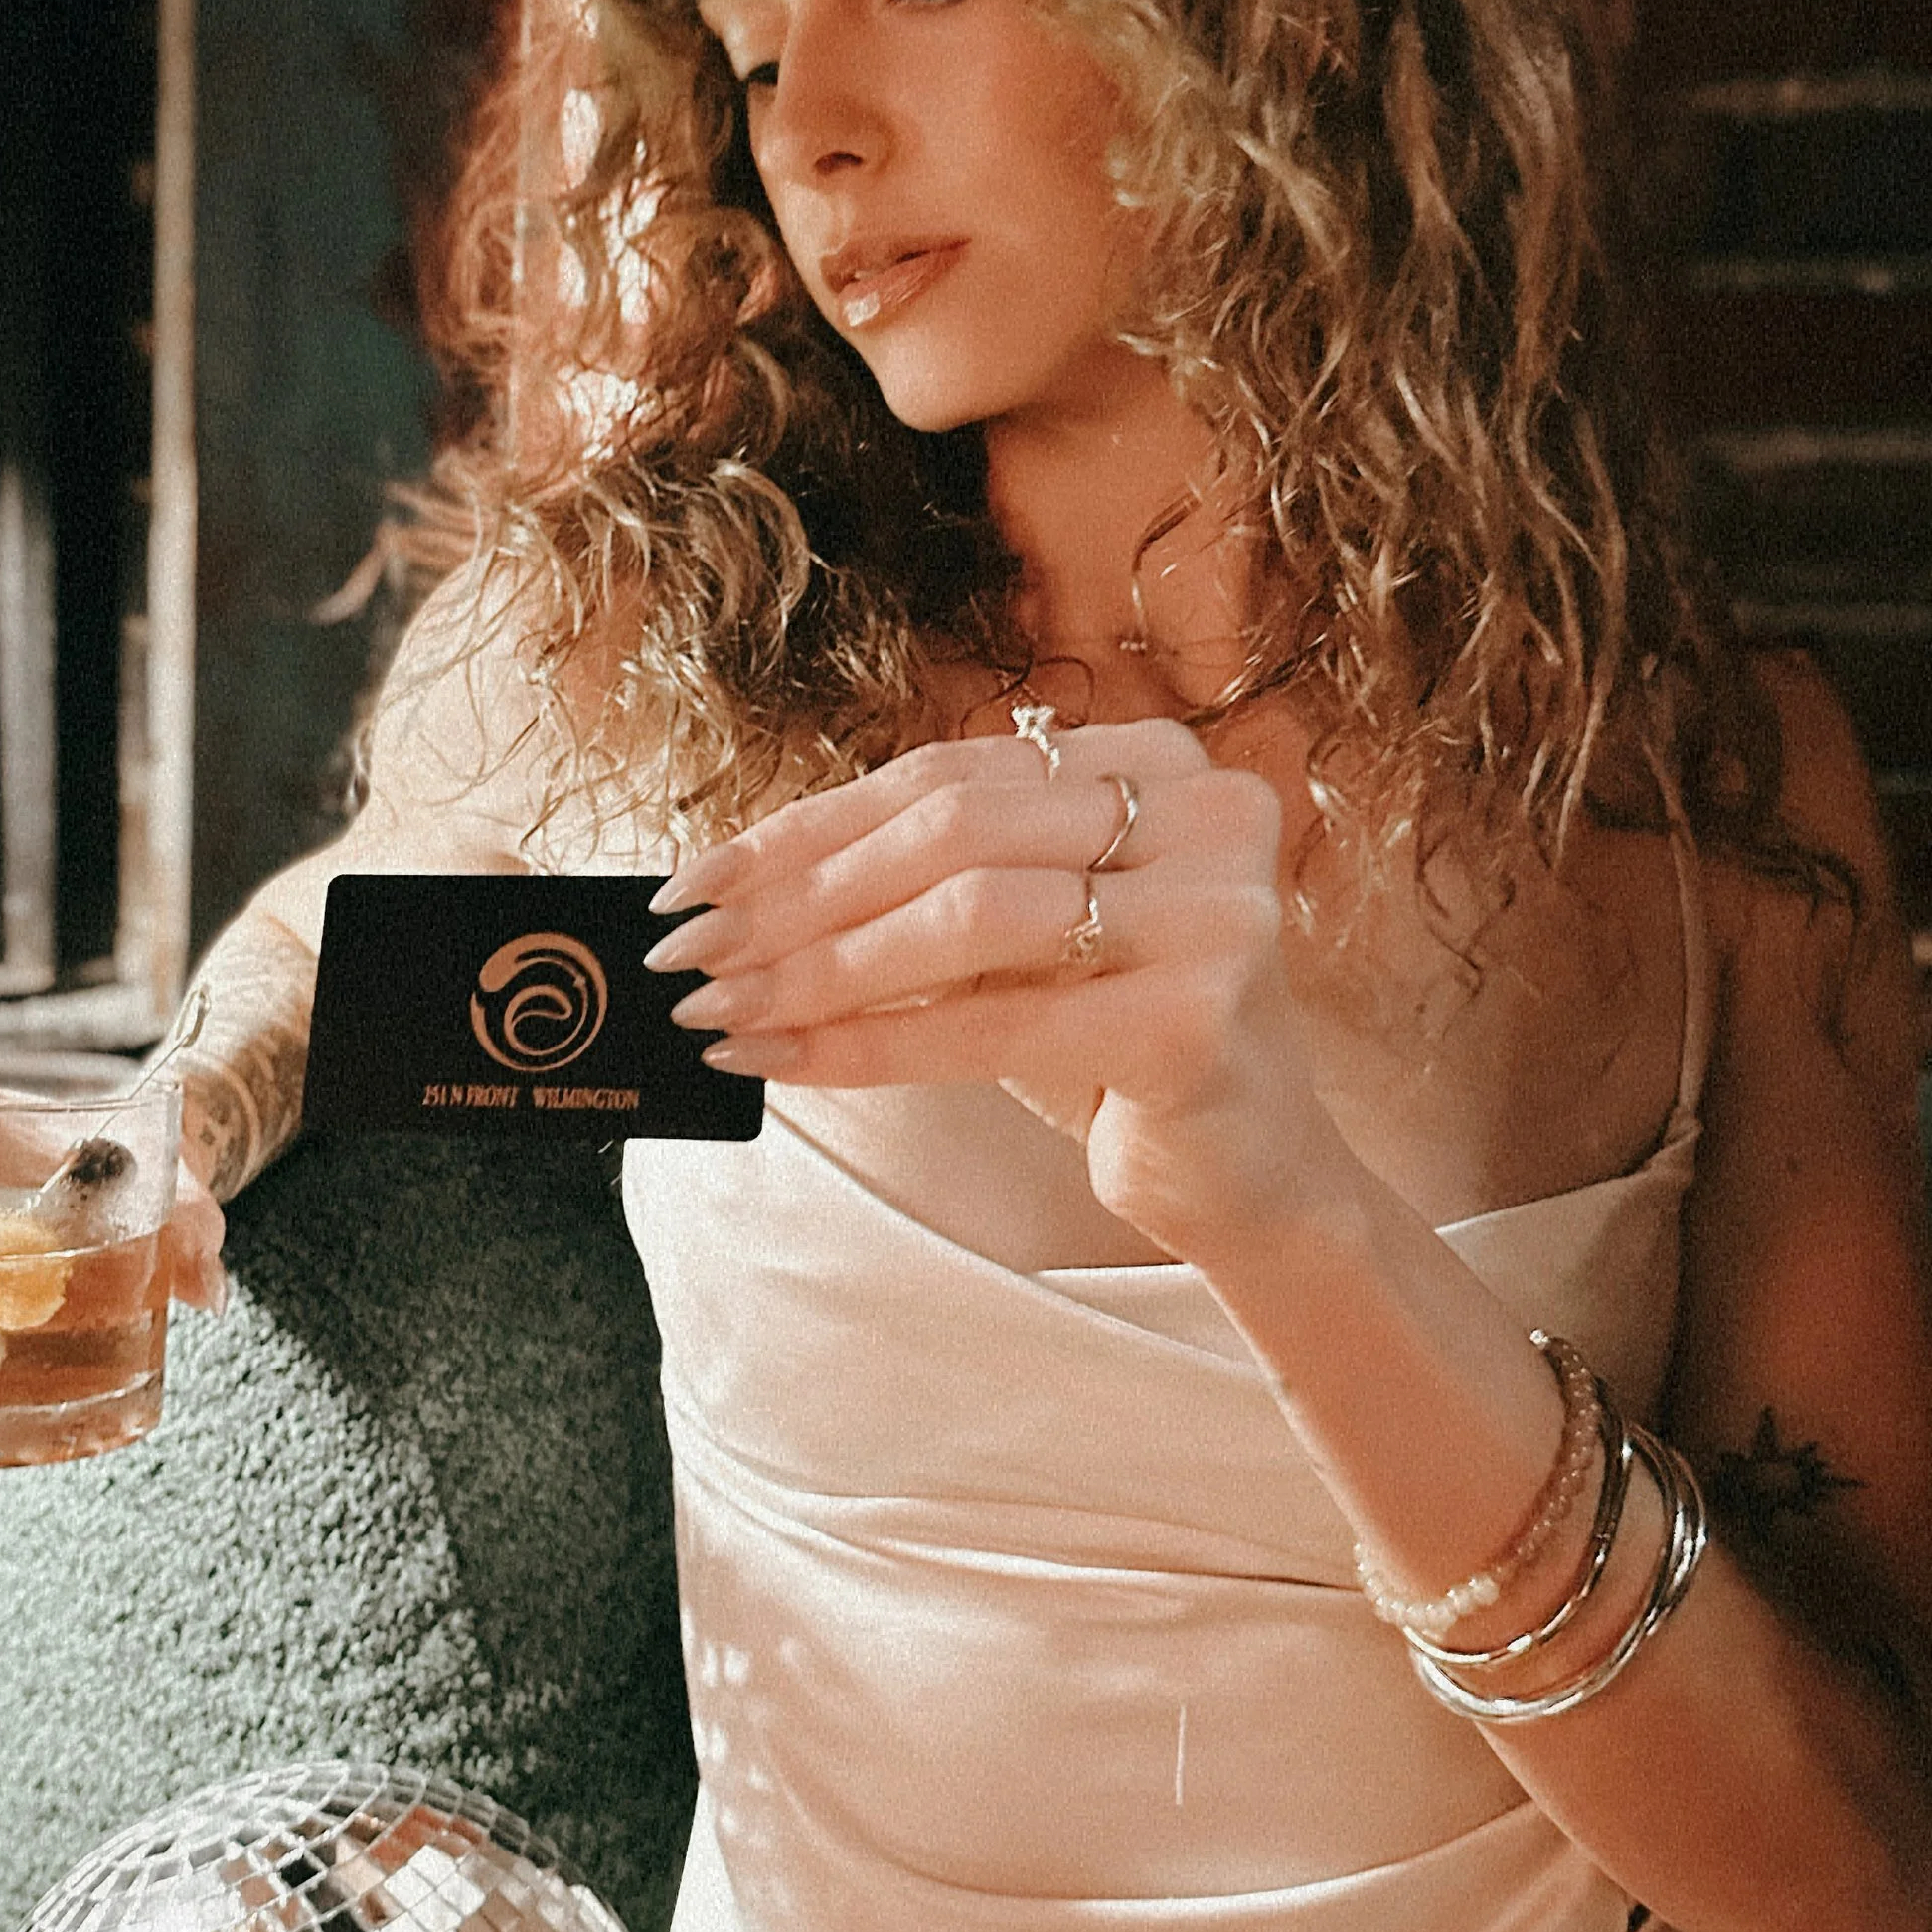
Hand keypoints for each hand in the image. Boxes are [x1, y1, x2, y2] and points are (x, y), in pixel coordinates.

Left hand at [646, 719, 1341, 1255]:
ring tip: (719, 1009)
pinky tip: (783, 1063)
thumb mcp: (1022, 934)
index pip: (944, 774)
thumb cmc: (1111, 1042)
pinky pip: (993, 1025)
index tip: (693, 880)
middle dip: (796, 895)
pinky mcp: (1198, 1018)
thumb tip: (733, 886)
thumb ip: (924, 879)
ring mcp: (1215, 912)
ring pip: (965, 917)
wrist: (1245, 1171)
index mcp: (1156, 760)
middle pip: (949, 832)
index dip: (805, 827)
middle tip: (686, 952)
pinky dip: (870, 1045)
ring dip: (818, 968)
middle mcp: (1203, 812)